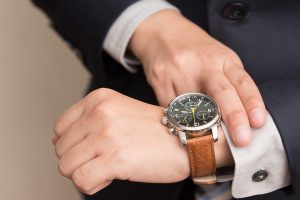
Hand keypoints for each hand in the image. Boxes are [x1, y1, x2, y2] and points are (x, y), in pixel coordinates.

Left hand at [53, 88, 232, 194]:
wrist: (187, 138)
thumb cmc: (157, 129)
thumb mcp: (120, 110)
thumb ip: (92, 121)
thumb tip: (65, 143)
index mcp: (99, 100)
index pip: (60, 128)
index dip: (71, 145)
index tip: (87, 150)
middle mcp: (100, 114)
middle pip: (62, 150)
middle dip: (78, 160)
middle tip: (102, 159)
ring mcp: (106, 136)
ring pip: (67, 167)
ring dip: (85, 172)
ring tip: (108, 167)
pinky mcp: (114, 159)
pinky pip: (81, 181)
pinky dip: (92, 185)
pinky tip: (109, 177)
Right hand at [129, 10, 265, 146]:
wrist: (163, 33)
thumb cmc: (196, 51)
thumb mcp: (219, 59)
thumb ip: (229, 84)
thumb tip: (237, 121)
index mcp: (223, 59)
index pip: (242, 82)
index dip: (252, 103)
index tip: (257, 123)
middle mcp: (202, 63)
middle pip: (221, 93)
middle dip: (234, 118)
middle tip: (241, 140)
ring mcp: (179, 70)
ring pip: (192, 108)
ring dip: (199, 125)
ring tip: (200, 130)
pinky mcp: (160, 78)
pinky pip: (170, 109)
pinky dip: (177, 118)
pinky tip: (179, 115)